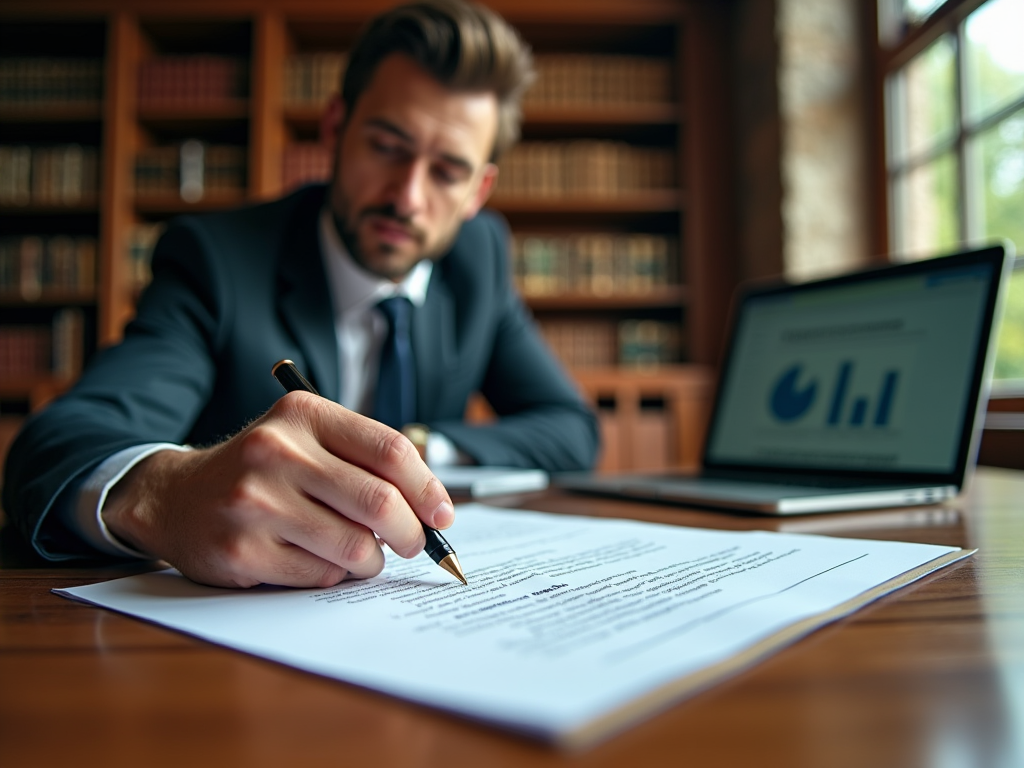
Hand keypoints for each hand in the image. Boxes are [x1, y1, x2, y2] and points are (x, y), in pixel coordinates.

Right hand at [100, 391, 454, 588]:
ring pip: (356, 547)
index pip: (390, 451)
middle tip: (414, 543)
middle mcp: (277, 452)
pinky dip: (334, 575)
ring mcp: (255, 502)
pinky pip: (322, 576)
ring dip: (372, 559)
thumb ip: (365, 460)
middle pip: (380, 502)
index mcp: (303, 414)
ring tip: (361, 553)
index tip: (443, 515)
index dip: (429, 489)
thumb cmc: (262, 470)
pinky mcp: (242, 550)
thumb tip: (434, 509)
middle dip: (411, 533)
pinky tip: (316, 559)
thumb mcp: (306, 439)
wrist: (174, 497)